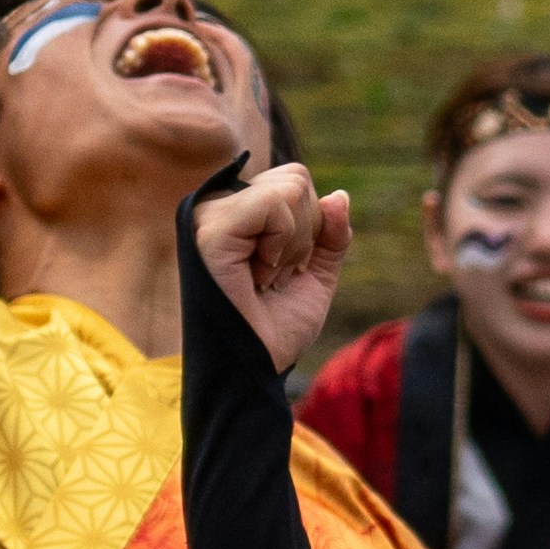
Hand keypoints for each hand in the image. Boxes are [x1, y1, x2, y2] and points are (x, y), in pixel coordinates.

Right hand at [189, 157, 349, 372]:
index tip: (282, 271)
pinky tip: (257, 275)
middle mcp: (218, 207)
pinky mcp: (211, 229)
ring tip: (262, 278)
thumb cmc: (275, 330)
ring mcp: (210, 215)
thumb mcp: (315, 276)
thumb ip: (330, 236)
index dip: (310, 228)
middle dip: (306, 233)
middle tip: (272, 276)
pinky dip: (283, 242)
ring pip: (291, 187)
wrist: (256, 370)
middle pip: (296, 179)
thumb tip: (339, 196)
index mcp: (237, 214)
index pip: (295, 181)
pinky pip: (274, 204)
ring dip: (294, 244)